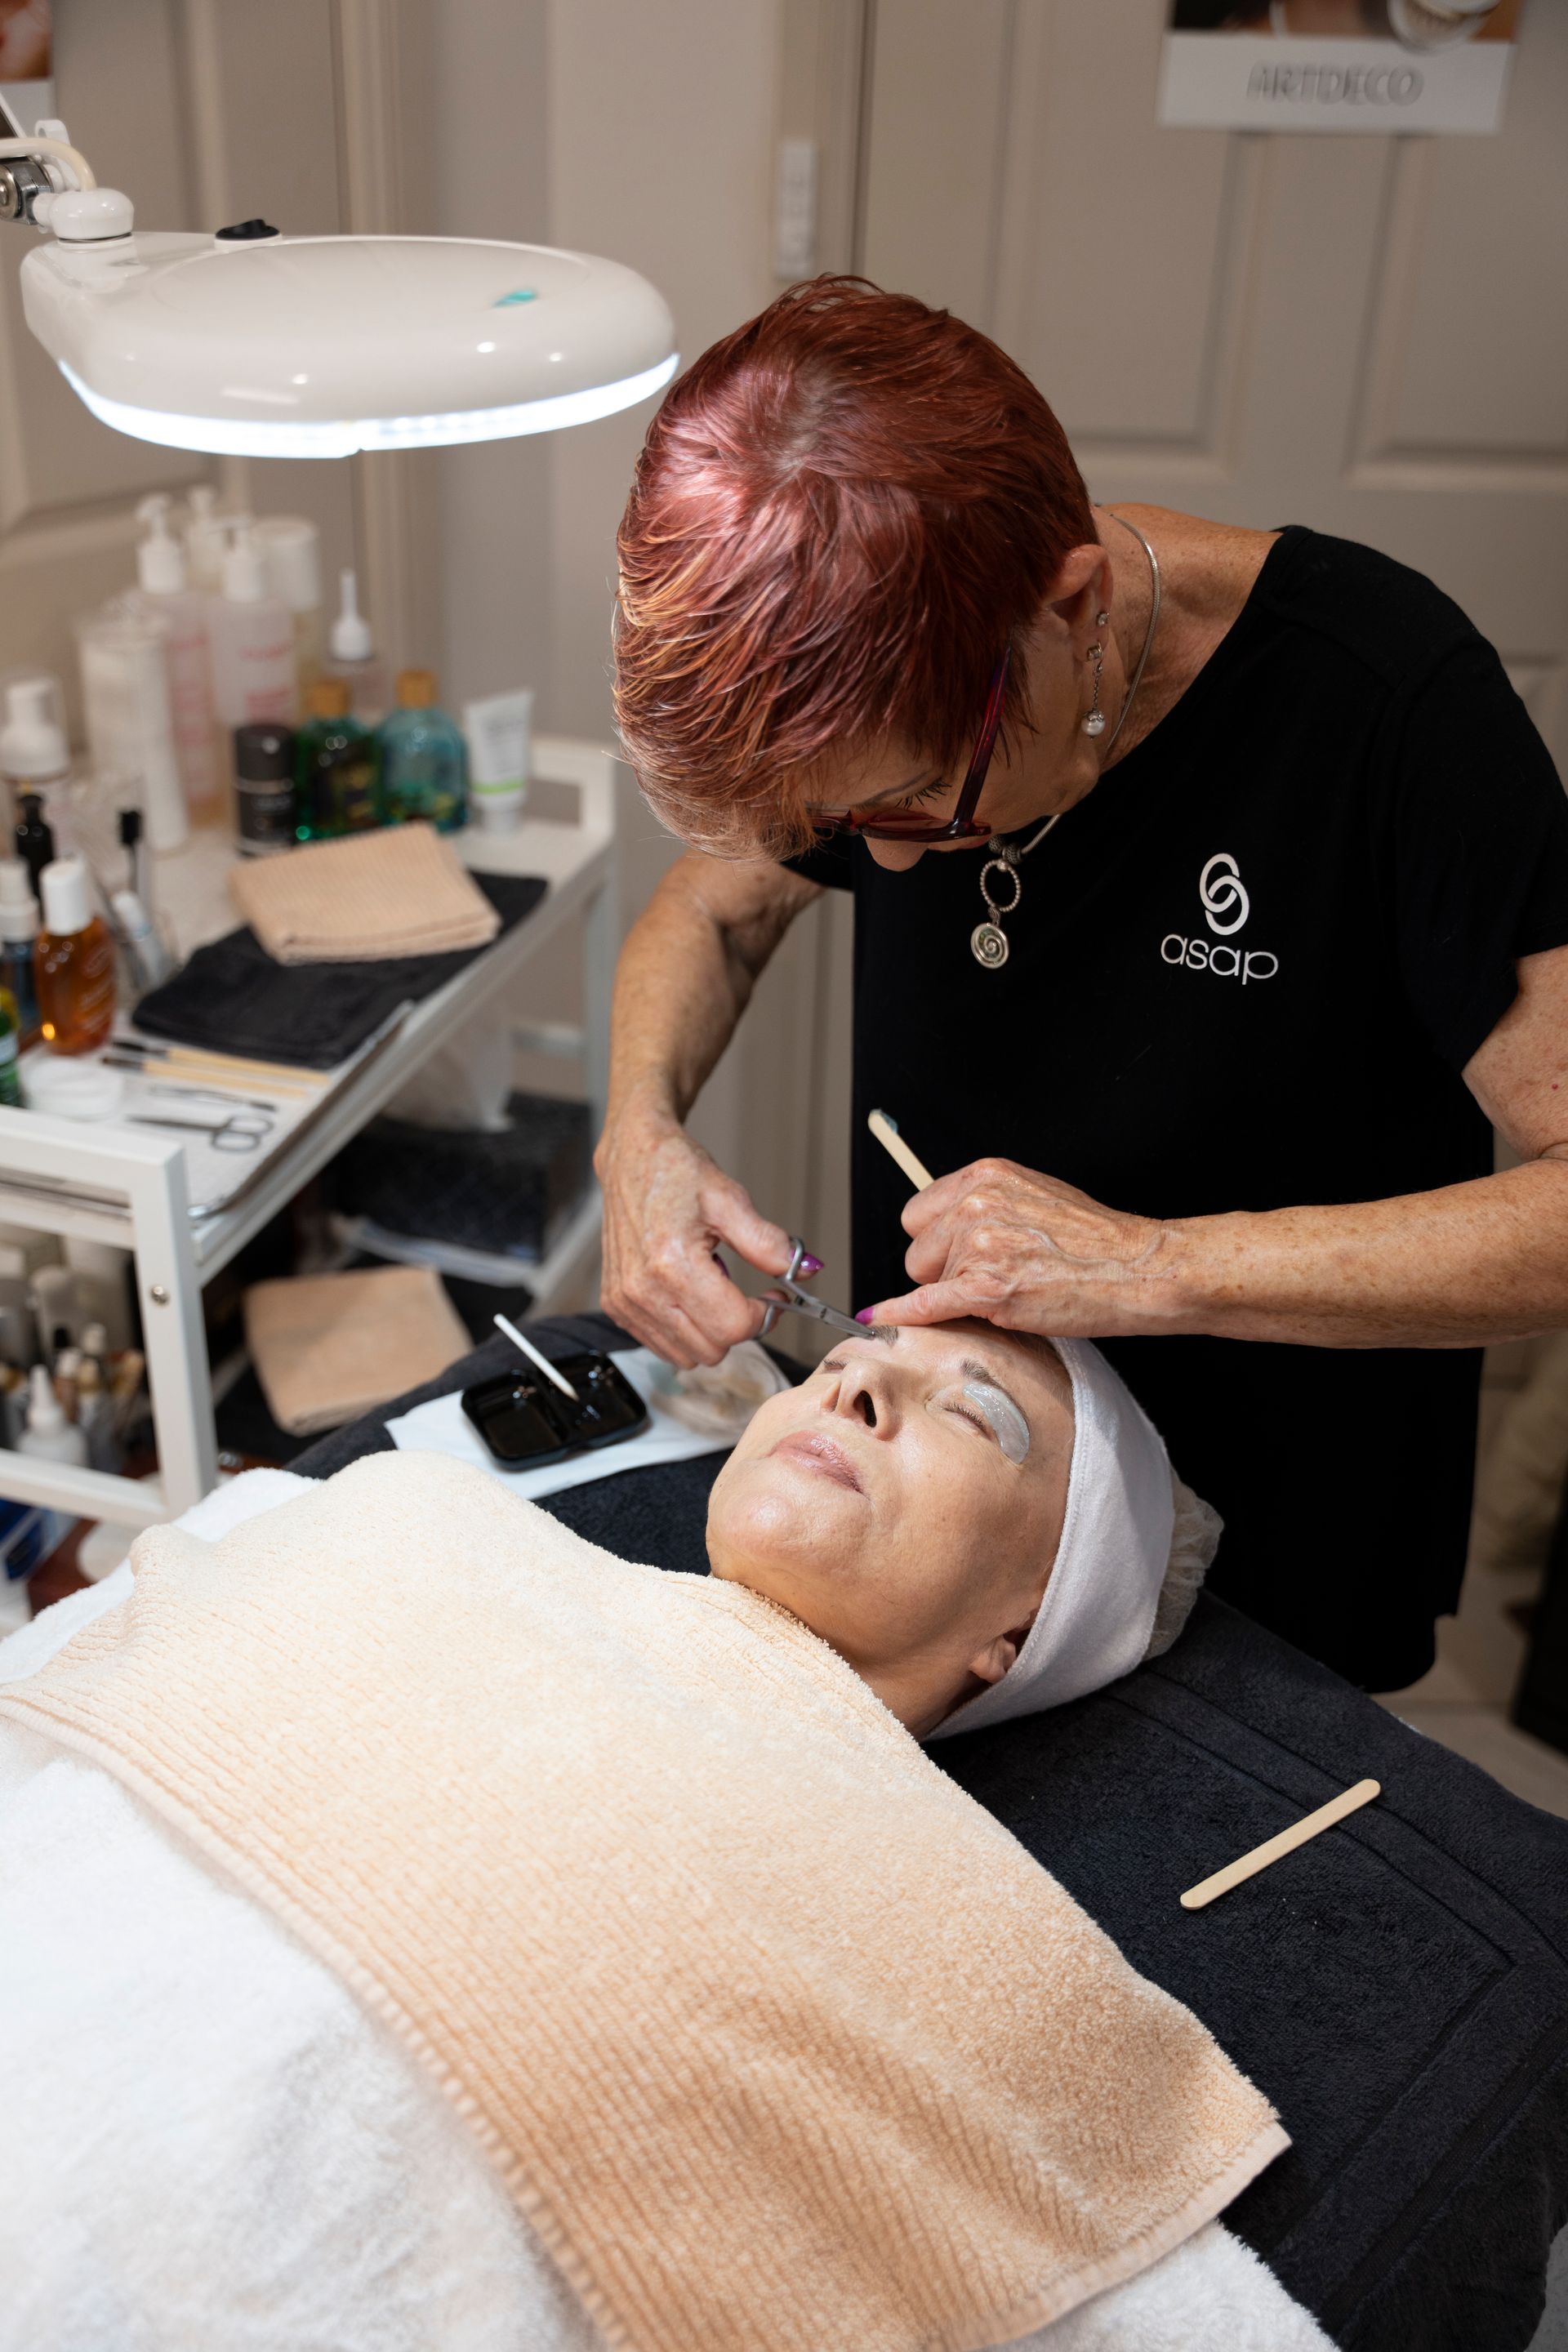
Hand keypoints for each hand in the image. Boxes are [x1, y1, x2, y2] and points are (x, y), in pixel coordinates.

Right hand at [595, 1100, 799, 1366]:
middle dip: (739, 1325)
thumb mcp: (730, 1200)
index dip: (764, 1315)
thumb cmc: (675, 1172)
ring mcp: (625, 1301)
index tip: (773, 1295)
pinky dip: (684, 1330)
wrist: (630, 1159)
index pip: (733, 1326)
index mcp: (672, 1263)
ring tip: (710, 1287)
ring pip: (687, 1355)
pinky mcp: (615, 1305)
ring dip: (710, 1331)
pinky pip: (662, 1345)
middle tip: (745, 1293)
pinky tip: (687, 1293)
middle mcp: (642, 1289)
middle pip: (713, 1348)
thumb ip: (768, 1243)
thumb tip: (806, 1270)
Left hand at [865, 1158, 1178, 1338]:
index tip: (952, 1254)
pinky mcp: (985, 1288)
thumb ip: (988, 1203)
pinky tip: (877, 1318)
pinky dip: (902, 1314)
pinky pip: (925, 1304)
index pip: (919, 1212)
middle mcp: (975, 1205)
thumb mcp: (1035, 1194)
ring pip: (927, 1280)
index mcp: (985, 1176)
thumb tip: (946, 1223)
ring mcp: (978, 1246)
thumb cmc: (1095, 1240)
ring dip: (958, 1293)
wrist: (1136, 1268)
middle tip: (989, 1278)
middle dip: (941, 1269)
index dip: (935, 1239)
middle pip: (916, 1249)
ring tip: (1010, 1290)